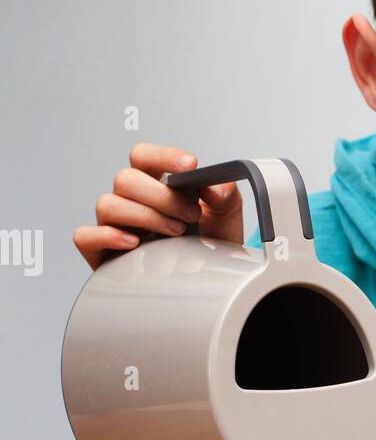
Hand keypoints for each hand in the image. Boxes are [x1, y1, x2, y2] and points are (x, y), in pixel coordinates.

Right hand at [73, 143, 243, 269]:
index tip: (191, 166)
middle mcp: (130, 200)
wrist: (208, 282)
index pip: (143, 156)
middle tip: (192, 214)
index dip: (162, 156)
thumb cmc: (209, 245)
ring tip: (176, 233)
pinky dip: (108, 236)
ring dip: (145, 216)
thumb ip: (225, 195)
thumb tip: (214, 187)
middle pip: (125, 178)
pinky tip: (135, 244)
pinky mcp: (102, 252)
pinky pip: (85, 236)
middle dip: (162, 196)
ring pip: (107, 204)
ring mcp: (114, 225)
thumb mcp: (226, 217)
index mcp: (154, 183)